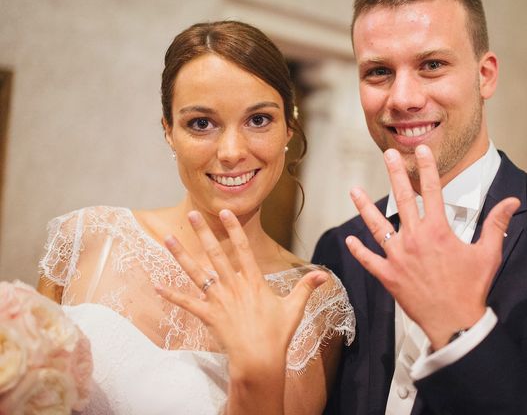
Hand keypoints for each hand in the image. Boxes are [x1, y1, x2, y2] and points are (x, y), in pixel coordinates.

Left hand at [155, 209, 327, 413]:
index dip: (234, 229)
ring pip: (196, 272)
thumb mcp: (295, 308)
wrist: (259, 359)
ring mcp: (218, 299)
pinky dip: (172, 294)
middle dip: (203, 232)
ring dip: (180, 255)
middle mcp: (233, 285)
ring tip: (168, 238)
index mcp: (253, 281)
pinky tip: (156, 285)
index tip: (225, 212)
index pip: (243, 248)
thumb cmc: (277, 334)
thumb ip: (306, 287)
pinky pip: (187, 302)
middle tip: (192, 214)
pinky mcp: (208, 315)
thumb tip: (324, 274)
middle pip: (216, 254)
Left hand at [346, 145, 518, 349]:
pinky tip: (350, 239)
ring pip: (378, 226)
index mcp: (438, 231)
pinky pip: (369, 260)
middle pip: (402, 199)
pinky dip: (359, 250)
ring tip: (354, 191)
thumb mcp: (488, 253)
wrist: (455, 323)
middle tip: (388, 155)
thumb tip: (512, 202)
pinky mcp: (388, 276)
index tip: (422, 150)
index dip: (427, 167)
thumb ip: (496, 224)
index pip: (433, 190)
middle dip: (395, 174)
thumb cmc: (472, 288)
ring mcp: (398, 257)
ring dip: (364, 207)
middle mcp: (415, 238)